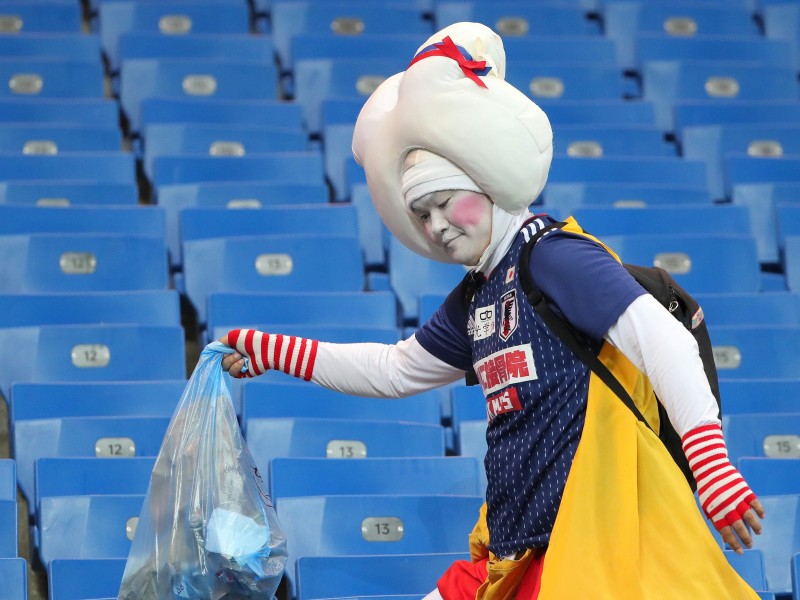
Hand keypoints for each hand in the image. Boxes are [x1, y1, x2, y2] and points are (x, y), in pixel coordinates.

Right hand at [219, 329, 318, 380]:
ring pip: (225, 368)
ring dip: (231, 361)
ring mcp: (239, 365)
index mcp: (232, 347)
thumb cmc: (250, 340)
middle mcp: (234, 356)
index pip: (218, 353)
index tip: (213, 354)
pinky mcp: (243, 373)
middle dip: (226, 357)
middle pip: (220, 361)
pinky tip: (243, 363)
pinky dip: (236, 367)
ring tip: (241, 356)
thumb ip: (220, 342)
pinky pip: (233, 374)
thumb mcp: (233, 336)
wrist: (265, 350)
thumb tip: (210, 348)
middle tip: (236, 352)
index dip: (215, 354)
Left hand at [683, 423, 765, 553]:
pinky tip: (762, 517)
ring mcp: (737, 498)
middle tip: (750, 544)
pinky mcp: (744, 490)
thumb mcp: (706, 504)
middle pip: (739, 528)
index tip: (740, 551)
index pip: (726, 532)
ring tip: (758, 532)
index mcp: (716, 512)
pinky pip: (755, 503)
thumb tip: (723, 534)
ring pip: (750, 517)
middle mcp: (727, 507)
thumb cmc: (707, 487)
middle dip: (746, 539)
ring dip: (755, 527)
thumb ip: (714, 518)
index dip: (734, 543)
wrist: (710, 466)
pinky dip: (760, 511)